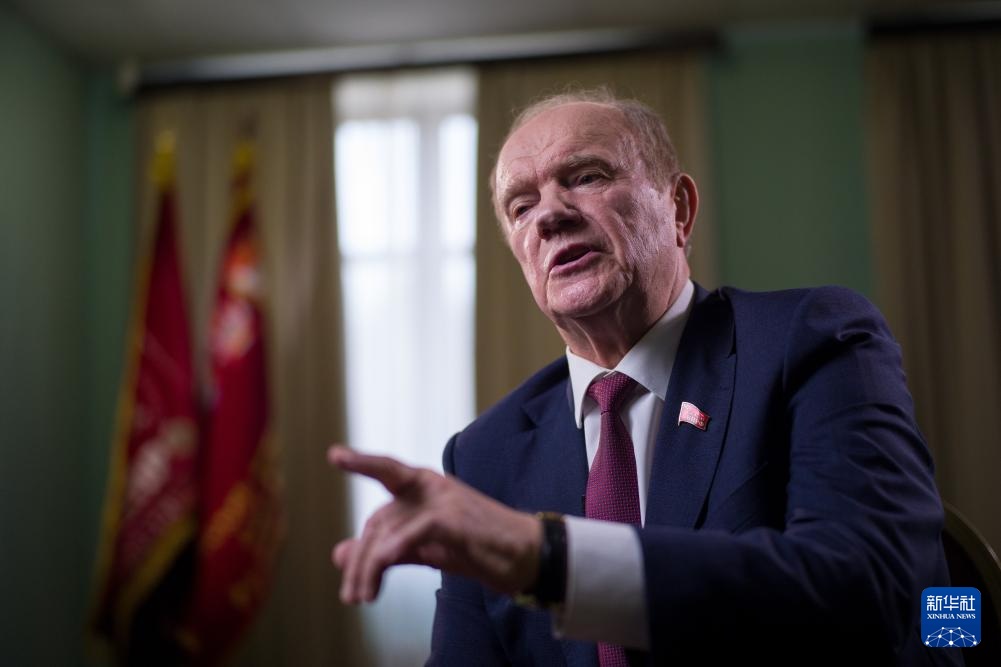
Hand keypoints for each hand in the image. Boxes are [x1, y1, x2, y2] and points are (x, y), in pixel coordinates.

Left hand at [328, 445, 540, 603]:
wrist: (526, 557)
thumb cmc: (478, 548)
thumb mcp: (425, 549)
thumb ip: (385, 549)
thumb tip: (338, 553)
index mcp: (425, 488)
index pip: (387, 472)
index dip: (362, 462)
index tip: (335, 455)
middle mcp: (432, 488)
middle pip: (379, 520)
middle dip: (360, 561)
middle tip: (350, 596)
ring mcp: (445, 501)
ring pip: (390, 530)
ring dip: (370, 567)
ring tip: (362, 596)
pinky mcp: (456, 520)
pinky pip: (414, 532)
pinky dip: (394, 548)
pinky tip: (381, 567)